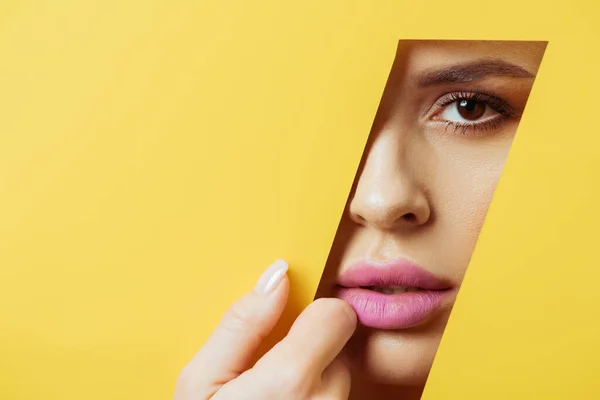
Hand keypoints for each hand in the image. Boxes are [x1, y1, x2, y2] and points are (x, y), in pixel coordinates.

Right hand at [175, 260, 356, 399]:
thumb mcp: (200, 381)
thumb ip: (241, 324)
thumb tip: (277, 274)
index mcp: (289, 383)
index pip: (337, 315)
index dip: (313, 315)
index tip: (292, 326)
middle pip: (340, 348)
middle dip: (311, 352)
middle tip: (273, 377)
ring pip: (341, 379)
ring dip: (315, 383)